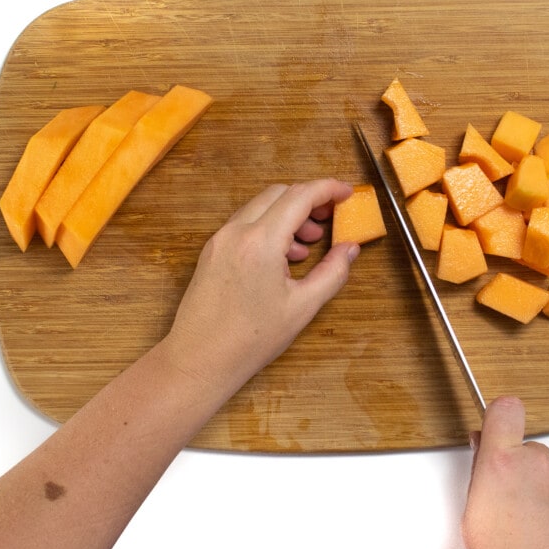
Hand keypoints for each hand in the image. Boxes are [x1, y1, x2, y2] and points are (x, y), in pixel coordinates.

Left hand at [166, 179, 359, 389]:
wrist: (199, 360)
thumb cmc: (251, 339)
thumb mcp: (302, 307)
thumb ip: (332, 272)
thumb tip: (350, 249)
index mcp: (260, 241)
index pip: (300, 196)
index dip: (328, 189)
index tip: (347, 193)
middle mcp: (236, 231)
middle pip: (279, 193)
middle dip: (309, 199)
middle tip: (330, 217)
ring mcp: (220, 239)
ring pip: (260, 206)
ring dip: (288, 214)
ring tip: (309, 243)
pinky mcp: (212, 250)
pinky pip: (245, 224)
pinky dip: (269, 227)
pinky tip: (283, 256)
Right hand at [462, 397, 548, 548]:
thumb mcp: (473, 514)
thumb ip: (480, 472)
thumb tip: (483, 452)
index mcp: (505, 461)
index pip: (505, 409)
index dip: (499, 417)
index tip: (495, 426)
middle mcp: (541, 465)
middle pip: (528, 449)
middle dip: (518, 468)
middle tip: (506, 501)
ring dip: (540, 492)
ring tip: (527, 527)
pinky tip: (548, 536)